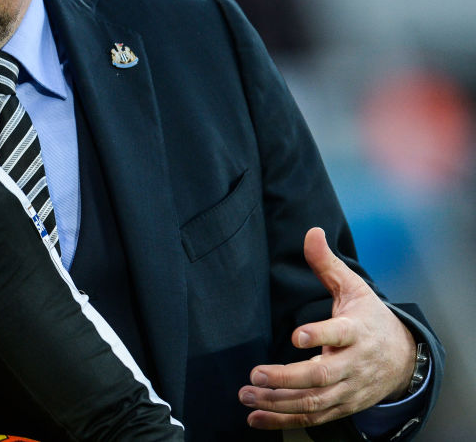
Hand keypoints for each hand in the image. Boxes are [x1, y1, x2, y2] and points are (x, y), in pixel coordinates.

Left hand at [238, 227, 415, 429]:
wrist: (404, 359)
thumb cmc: (370, 318)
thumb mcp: (353, 288)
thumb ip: (327, 264)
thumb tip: (311, 232)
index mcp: (356, 331)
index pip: (340, 334)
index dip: (319, 335)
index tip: (296, 335)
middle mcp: (353, 363)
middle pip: (323, 375)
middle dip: (288, 378)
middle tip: (256, 374)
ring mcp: (348, 389)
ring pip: (314, 401)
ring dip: (279, 402)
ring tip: (247, 395)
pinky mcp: (341, 405)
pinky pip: (312, 417)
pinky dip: (284, 420)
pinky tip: (256, 418)